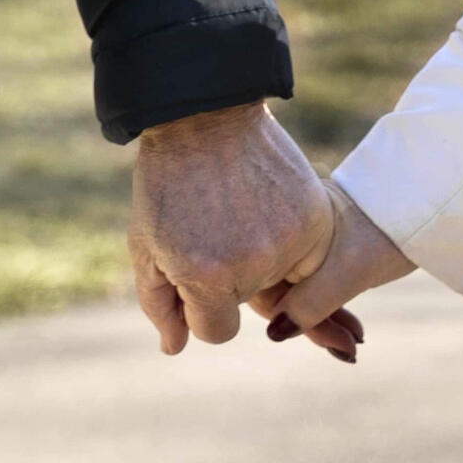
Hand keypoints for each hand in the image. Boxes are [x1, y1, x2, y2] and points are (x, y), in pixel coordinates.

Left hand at [128, 102, 333, 355]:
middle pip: (249, 303)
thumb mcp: (147, 245)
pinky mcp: (316, 217)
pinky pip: (309, 256)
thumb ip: (160, 305)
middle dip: (230, 277)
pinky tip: (265, 205)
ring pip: (281, 281)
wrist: (204, 114)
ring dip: (263, 258)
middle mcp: (254, 265)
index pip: (215, 332)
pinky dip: (290, 239)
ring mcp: (290, 240)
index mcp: (205, 278)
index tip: (193, 264)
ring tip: (240, 211)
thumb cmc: (167, 182)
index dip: (200, 302)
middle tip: (215, 225)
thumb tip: (175, 348)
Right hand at [260, 181, 415, 352]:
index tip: (328, 342)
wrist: (424, 203)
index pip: (262, 281)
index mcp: (279, 223)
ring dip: (324, 321)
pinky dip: (331, 308)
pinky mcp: (322, 244)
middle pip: (279, 288)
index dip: (288, 318)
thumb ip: (309, 304)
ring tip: (354, 346)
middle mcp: (285, 227)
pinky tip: (353, 332)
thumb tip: (273, 335)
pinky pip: (313, 283)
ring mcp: (303, 234)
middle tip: (348, 350)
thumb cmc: (384, 233)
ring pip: (298, 289)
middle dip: (311, 324)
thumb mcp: (346, 274)